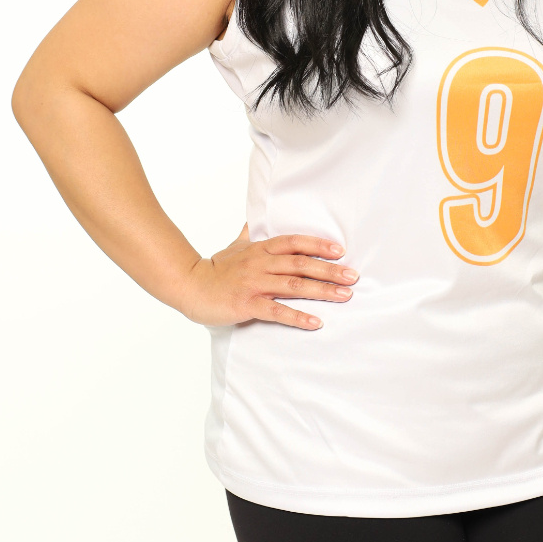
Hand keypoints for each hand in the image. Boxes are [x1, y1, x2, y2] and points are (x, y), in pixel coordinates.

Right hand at [178, 224, 357, 328]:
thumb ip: (249, 234)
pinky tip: (316, 321)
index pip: (294, 242)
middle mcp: (260, 264)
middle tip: (353, 276)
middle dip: (329, 270)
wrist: (189, 286)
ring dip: (322, 291)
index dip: (318, 245)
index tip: (340, 251)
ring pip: (294, 285)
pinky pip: (276, 310)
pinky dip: (298, 316)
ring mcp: (254, 284)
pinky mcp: (246, 304)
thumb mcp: (235, 246)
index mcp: (260, 249)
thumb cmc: (215, 268)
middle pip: (300, 263)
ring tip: (344, 296)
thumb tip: (255, 220)